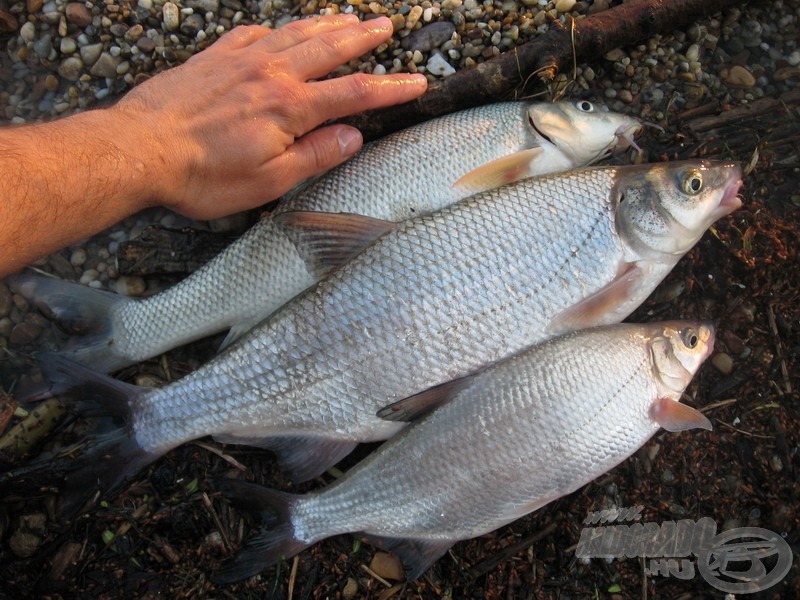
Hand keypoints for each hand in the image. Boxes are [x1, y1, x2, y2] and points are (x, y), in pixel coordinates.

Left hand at [116, 15, 427, 218]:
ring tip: (349, 16)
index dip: (391, 87)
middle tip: (386, 26)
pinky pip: (251, 33)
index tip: (416, 82)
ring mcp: (240, 61)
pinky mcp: (212, 58)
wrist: (140, 148)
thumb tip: (352, 137)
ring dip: (326, 24)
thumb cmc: (203, 175)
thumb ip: (314, 156)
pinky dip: (274, 29)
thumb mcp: (269, 181)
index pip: (354, 93)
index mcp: (290, 108)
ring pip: (294, 34)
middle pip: (329, 49)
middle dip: (363, 38)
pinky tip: (280, 30)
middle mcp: (271, 75)